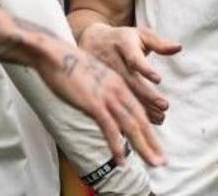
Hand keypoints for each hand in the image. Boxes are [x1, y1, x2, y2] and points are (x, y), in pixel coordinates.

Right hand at [36, 43, 164, 166]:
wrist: (55, 54)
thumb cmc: (70, 66)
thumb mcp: (93, 78)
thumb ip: (101, 92)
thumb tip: (101, 107)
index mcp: (119, 84)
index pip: (138, 109)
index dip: (148, 128)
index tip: (155, 143)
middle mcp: (118, 90)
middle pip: (140, 120)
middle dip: (152, 142)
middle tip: (162, 161)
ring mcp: (107, 97)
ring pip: (131, 126)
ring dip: (144, 147)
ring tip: (153, 163)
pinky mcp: (94, 103)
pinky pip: (109, 128)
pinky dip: (117, 145)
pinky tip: (121, 159)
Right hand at [80, 23, 181, 123]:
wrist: (91, 41)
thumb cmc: (122, 39)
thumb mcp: (139, 34)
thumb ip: (158, 43)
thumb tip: (178, 47)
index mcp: (124, 45)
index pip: (134, 58)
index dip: (145, 69)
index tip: (158, 79)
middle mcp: (113, 61)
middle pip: (130, 81)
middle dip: (147, 95)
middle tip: (164, 106)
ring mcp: (104, 77)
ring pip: (124, 95)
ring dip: (142, 108)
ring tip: (161, 117)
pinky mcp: (100, 89)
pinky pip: (117, 103)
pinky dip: (132, 113)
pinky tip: (147, 122)